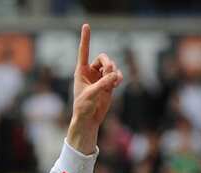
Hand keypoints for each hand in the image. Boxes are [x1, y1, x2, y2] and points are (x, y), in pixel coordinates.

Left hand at [67, 24, 123, 153]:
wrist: (89, 119)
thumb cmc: (83, 107)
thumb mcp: (91, 95)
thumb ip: (103, 84)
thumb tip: (116, 76)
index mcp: (81, 71)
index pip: (83, 51)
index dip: (85, 38)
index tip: (86, 25)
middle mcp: (91, 72)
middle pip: (104, 58)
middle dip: (109, 63)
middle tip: (110, 72)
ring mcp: (100, 78)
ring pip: (112, 66)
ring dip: (115, 72)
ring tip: (114, 82)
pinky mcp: (108, 84)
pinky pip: (117, 75)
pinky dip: (119, 78)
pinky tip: (117, 84)